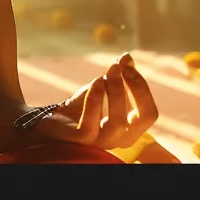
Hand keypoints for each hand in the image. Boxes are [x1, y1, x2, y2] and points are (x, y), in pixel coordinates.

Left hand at [30, 53, 159, 150]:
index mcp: (129, 129)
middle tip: (118, 66)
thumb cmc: (80, 108)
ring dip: (115, 92)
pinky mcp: (79, 141)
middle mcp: (119, 139)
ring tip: (105, 73)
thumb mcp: (101, 88)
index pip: (149, 113)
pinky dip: (95, 101)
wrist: (50, 122)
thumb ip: (116, 75)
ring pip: (117, 123)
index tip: (127, 64)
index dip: (142, 88)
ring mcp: (100, 143)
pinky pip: (90, 126)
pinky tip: (94, 83)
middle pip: (141, 119)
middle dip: (132, 88)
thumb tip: (127, 57)